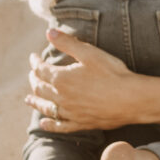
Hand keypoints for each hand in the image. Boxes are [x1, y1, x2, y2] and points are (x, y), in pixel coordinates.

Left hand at [29, 29, 152, 132]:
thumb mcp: (90, 53)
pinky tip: (44, 123)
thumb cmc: (112, 73)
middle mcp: (61, 97)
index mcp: (61, 79)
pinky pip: (60, 126)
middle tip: (32, 74)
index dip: (35, 62)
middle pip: (40, 89)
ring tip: (28, 99)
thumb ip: (67, 43)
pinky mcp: (80, 123)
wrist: (131, 99)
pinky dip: (50, 124)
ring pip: (46, 107)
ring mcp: (70, 113)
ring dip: (35, 102)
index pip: (41, 70)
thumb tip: (49, 33)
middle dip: (34, 79)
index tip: (33, 57)